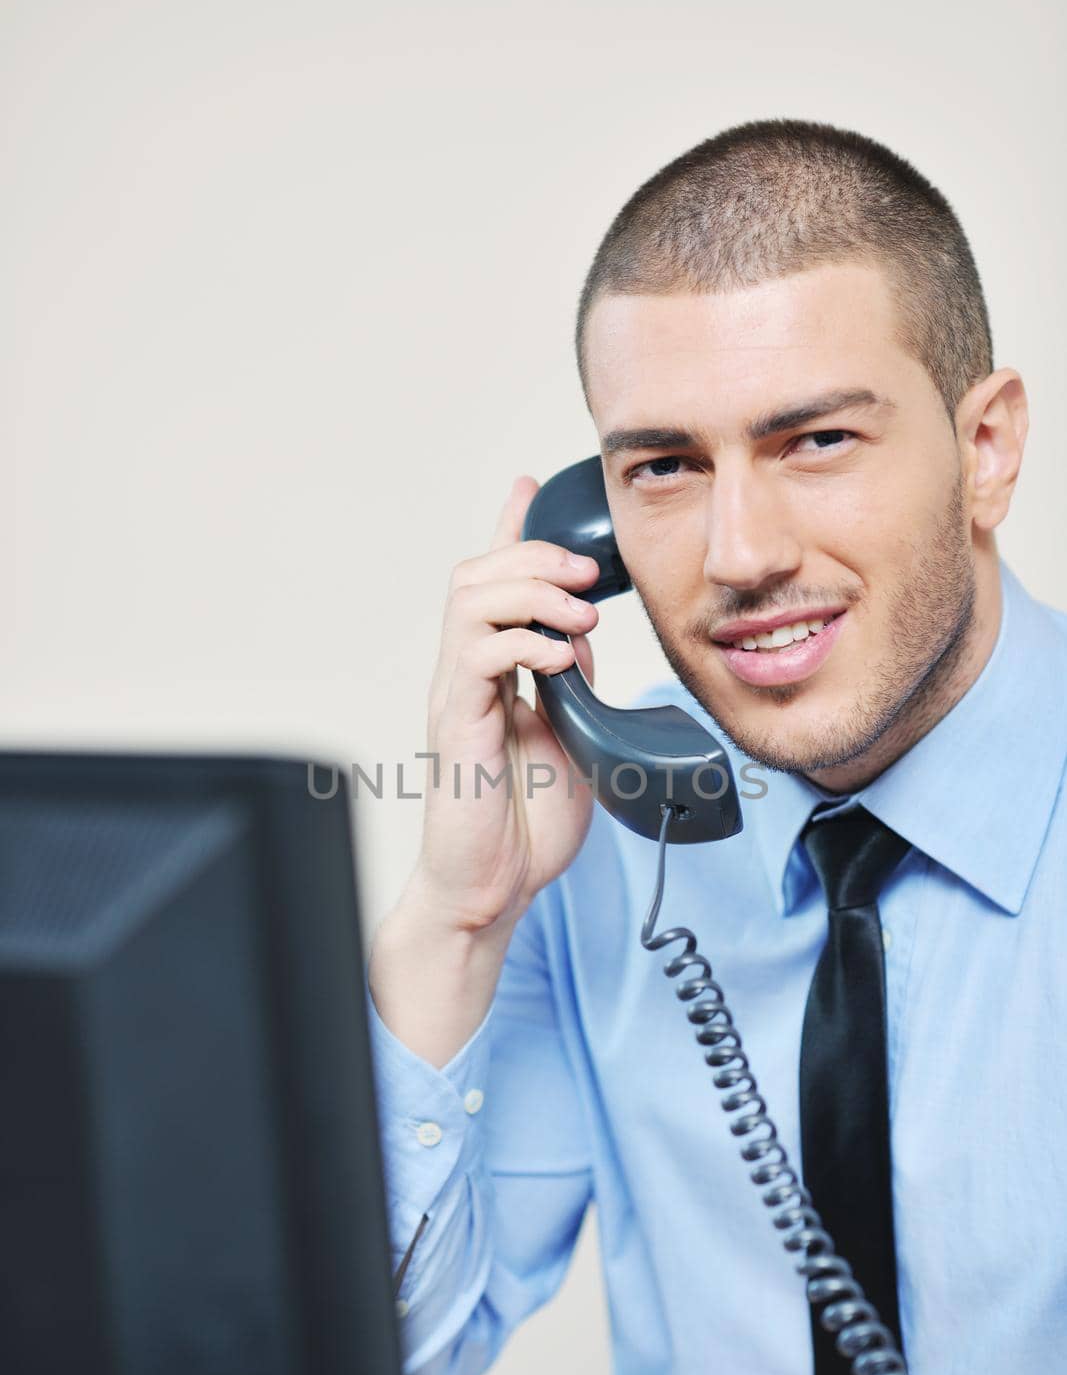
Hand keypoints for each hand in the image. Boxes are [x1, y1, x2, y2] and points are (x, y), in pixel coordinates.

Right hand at [368, 476, 600, 1064]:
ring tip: (577, 617)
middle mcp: (466, 675)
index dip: (511, 530)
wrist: (491, 888)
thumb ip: (570, 685)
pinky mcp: (455, 724)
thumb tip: (580, 636)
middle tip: (587, 576)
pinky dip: (523, 643)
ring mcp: (456, 696)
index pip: (495, 585)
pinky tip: (560, 659)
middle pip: (477, 573)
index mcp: (494, 674)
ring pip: (469, 600)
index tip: (530, 486)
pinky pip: (476, 656)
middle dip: (535, 555)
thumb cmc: (522, 825)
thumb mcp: (569, 739)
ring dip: (531, 592)